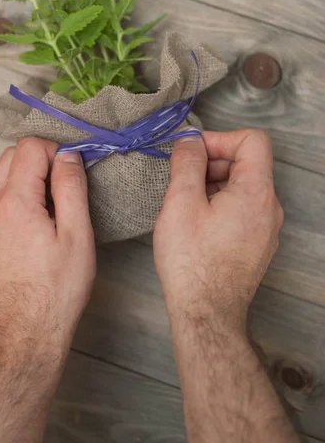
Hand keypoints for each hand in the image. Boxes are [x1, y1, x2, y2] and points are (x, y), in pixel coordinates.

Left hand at [0, 138, 95, 360]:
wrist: (26, 335)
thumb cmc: (57, 291)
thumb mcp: (77, 235)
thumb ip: (71, 187)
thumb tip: (69, 156)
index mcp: (14, 203)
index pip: (29, 147)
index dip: (56, 152)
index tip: (72, 172)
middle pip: (10, 157)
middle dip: (39, 161)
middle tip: (64, 188)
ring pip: (0, 180)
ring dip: (27, 181)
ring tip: (52, 212)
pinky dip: (15, 202)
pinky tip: (35, 229)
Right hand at [154, 129, 283, 329]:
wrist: (206, 314)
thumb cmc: (192, 262)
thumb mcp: (181, 202)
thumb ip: (188, 162)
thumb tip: (190, 138)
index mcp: (257, 192)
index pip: (252, 140)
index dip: (220, 139)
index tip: (193, 153)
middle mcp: (270, 208)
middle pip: (247, 163)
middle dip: (212, 162)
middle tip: (182, 180)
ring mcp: (267, 228)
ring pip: (243, 187)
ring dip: (214, 184)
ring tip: (185, 205)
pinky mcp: (258, 244)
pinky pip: (243, 209)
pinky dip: (220, 204)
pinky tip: (196, 223)